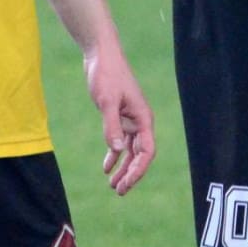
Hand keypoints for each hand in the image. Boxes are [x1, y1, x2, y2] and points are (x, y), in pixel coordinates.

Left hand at [85, 43, 155, 195]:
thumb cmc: (107, 74)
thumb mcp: (107, 101)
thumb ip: (112, 126)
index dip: (138, 171)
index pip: (146, 151)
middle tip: (118, 191)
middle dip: (131, 174)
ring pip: (130, 150)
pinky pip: (121, 141)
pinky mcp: (119, 115)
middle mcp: (140, 121)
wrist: (101, 55)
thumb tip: (118, 150)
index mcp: (143, 118)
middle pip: (140, 154)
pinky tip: (106, 167)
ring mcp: (130, 119)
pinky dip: (115, 154)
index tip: (125, 184)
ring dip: (123, 167)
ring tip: (112, 185)